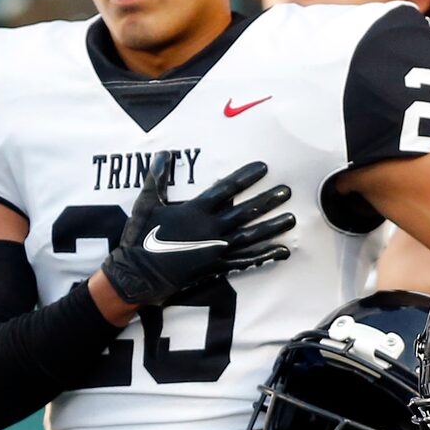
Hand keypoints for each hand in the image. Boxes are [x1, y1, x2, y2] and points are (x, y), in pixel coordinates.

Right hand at [100, 153, 294, 309]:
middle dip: (267, 201)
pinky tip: (282, 250)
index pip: (226, 189)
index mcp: (195, 211)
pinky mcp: (217, 267)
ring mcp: (216, 249)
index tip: (263, 168)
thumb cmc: (140, 238)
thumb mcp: (147, 204)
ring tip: (291, 218)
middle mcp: (210, 229)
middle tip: (286, 191)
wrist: (139, 275)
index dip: (245, 177)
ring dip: (272, 227)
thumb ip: (158, 179)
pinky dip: (265, 255)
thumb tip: (163, 154)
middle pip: (245, 211)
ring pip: (251, 236)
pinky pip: (246, 260)